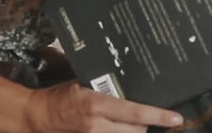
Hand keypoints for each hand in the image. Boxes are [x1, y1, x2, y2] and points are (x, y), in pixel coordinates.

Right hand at [23, 81, 182, 132]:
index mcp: (96, 104)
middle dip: (146, 125)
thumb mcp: (83, 84)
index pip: (135, 113)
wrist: (36, 117)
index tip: (176, 118)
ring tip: (137, 123)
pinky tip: (122, 128)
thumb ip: (106, 88)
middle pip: (136, 132)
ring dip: (134, 132)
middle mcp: (96, 126)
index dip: (158, 116)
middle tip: (152, 117)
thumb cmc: (60, 96)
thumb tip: (129, 84)